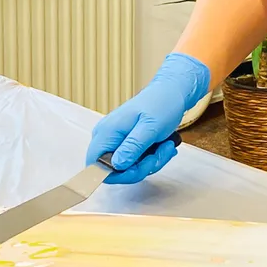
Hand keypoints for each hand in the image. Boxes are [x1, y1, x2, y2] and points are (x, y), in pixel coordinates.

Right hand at [86, 53, 209, 184]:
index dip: (116, 174)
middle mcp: (106, 137)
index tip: (139, 168)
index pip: (95, 165)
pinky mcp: (126, 143)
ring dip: (151, 163)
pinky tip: (163, 146)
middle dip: (141, 168)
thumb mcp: (150, 127)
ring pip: (128, 168)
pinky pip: (134, 162)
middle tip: (159, 154)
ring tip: (165, 146)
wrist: (171, 92)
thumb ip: (133, 146)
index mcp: (107, 132)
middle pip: (114, 170)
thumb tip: (116, 165)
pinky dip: (151, 159)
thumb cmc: (161, 104)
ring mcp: (115, 141)